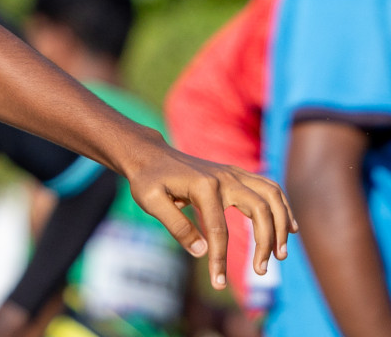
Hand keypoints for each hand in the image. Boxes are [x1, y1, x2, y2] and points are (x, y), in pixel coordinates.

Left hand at [123, 142, 296, 289]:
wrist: (149, 154)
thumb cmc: (147, 179)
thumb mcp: (150, 201)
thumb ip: (176, 226)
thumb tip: (202, 252)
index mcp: (203, 186)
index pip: (219, 230)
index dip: (220, 259)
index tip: (218, 283)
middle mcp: (224, 176)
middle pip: (260, 210)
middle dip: (265, 242)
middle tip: (261, 270)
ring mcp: (233, 172)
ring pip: (272, 195)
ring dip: (282, 224)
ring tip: (281, 253)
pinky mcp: (235, 173)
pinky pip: (269, 187)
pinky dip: (283, 206)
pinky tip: (289, 227)